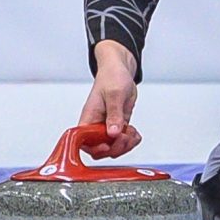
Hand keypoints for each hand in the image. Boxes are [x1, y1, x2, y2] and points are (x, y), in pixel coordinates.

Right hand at [80, 40, 139, 157]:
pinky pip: (122, 141)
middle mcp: (96, 125)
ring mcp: (107, 127)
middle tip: (125, 136)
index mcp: (88, 118)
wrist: (120, 70)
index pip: (85, 142)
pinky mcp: (118, 126)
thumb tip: (112, 133)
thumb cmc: (111, 77)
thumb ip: (114, 114)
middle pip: (100, 150)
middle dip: (115, 148)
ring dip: (125, 145)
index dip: (96, 148)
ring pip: (113, 148)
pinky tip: (134, 133)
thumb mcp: (114, 94)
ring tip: (132, 134)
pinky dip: (130, 140)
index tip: (108, 143)